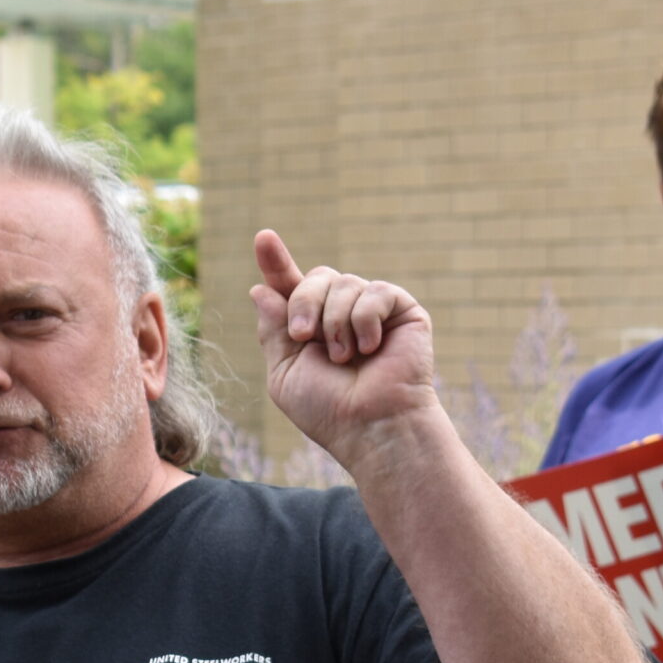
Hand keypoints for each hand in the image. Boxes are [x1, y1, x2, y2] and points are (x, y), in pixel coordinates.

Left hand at [249, 231, 438, 464]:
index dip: (276, 262)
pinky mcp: (402, 309)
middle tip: (305, 337)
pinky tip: (371, 348)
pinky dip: (364, 320)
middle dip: (303, 302)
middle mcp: (340, 314)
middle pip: (315, 277)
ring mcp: (371, 310)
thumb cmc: (328, 409)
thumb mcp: (284, 372)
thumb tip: (260, 290)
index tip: (263, 238)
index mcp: (310, 327)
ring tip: (345, 357)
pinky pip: (375, 291)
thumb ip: (273, 330)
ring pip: (343, 282)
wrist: (370, 425)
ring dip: (335, 322)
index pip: (290, 286)